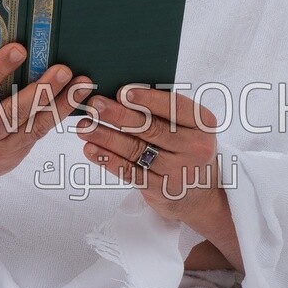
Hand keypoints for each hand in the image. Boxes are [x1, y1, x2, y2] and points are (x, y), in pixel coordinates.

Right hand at [0, 43, 92, 192]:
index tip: (19, 49)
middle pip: (12, 111)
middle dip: (40, 90)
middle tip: (62, 70)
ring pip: (33, 125)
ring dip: (60, 103)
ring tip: (81, 85)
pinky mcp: (13, 155)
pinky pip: (38, 133)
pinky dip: (57, 115)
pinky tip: (74, 100)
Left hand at [74, 85, 242, 268]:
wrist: (200, 196)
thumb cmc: (187, 150)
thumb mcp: (189, 128)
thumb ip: (165, 111)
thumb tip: (121, 93)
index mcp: (202, 124)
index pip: (174, 107)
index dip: (147, 98)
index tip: (121, 91)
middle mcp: (194, 147)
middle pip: (151, 128)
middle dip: (118, 115)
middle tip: (94, 105)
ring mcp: (177, 171)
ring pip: (136, 150)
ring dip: (106, 137)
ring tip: (85, 126)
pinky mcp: (160, 190)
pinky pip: (129, 172)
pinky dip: (108, 159)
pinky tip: (91, 149)